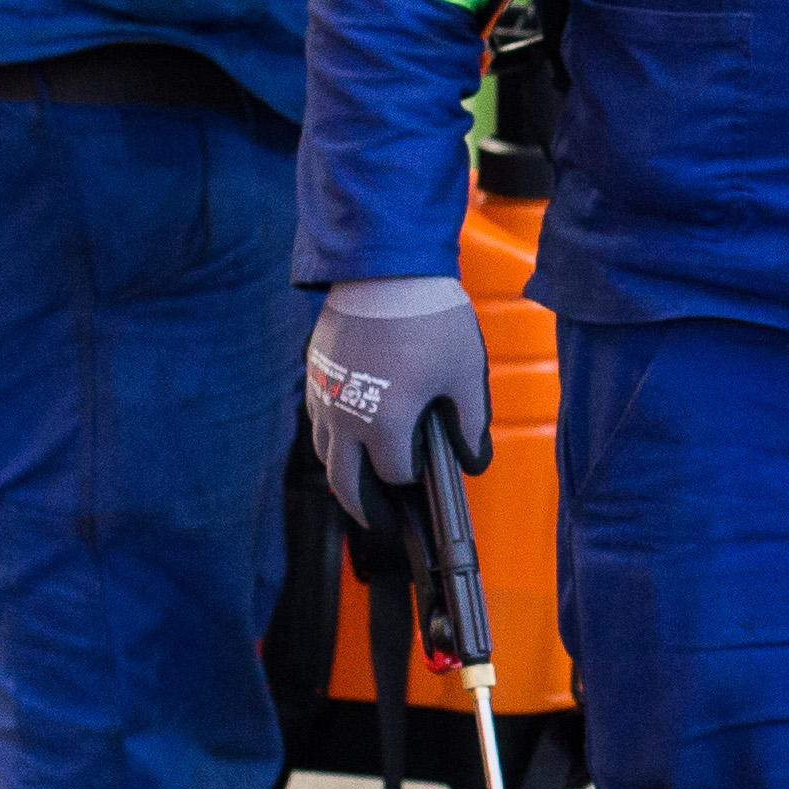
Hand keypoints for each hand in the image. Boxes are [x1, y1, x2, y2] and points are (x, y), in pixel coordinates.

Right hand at [305, 278, 493, 527]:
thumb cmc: (428, 317)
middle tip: (382, 523)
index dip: (412, 480)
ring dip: (344, 477)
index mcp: (385, 423)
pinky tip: (349, 435)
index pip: (395, 475)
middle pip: (347, 484)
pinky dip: (331, 441)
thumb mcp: (463, 373)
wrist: (383, 266)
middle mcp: (346, 418)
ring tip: (363, 485)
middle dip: (366, 510)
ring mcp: (324, 396)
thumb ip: (471, 423)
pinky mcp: (315, 374)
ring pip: (325, 455)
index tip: (425, 479)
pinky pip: (317, 422)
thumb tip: (473, 460)